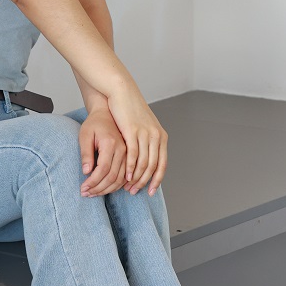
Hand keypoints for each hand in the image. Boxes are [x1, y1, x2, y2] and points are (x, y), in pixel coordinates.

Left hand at [78, 106, 130, 197]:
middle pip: (113, 177)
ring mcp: (128, 154)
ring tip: (93, 194)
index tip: (82, 188)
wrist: (107, 114)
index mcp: (111, 143)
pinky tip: (104, 189)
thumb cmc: (94, 124)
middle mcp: (123, 150)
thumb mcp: (85, 135)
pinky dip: (115, 186)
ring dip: (106, 190)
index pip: (103, 169)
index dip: (92, 182)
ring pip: (120, 180)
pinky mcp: (129, 157)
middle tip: (86, 194)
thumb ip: (86, 153)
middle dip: (98, 189)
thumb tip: (87, 172)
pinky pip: (125, 177)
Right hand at [105, 82, 167, 197]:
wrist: (123, 93)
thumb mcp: (145, 126)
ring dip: (136, 177)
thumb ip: (147, 141)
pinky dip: (130, 167)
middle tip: (135, 191)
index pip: (162, 164)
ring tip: (128, 186)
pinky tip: (125, 175)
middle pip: (153, 166)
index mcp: (161, 137)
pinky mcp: (133, 132)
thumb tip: (146, 156)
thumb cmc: (131, 110)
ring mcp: (145, 134)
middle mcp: (156, 136)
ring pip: (143, 162)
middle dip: (144, 182)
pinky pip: (133, 154)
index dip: (157, 180)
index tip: (150, 191)